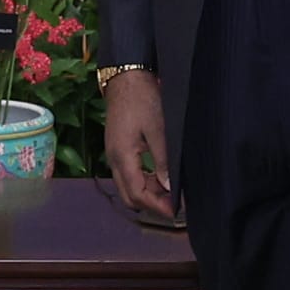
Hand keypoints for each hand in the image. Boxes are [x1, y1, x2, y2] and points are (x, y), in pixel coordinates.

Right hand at [102, 70, 177, 220]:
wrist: (126, 78)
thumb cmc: (142, 99)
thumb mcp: (158, 130)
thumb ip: (163, 160)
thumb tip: (169, 186)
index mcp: (122, 156)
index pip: (137, 194)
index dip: (156, 206)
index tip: (175, 212)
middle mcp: (114, 159)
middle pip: (129, 195)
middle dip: (151, 205)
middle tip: (174, 206)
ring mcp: (114, 154)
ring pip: (128, 186)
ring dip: (148, 193)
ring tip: (171, 192)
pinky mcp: (118, 148)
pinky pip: (128, 175)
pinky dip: (143, 182)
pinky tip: (160, 178)